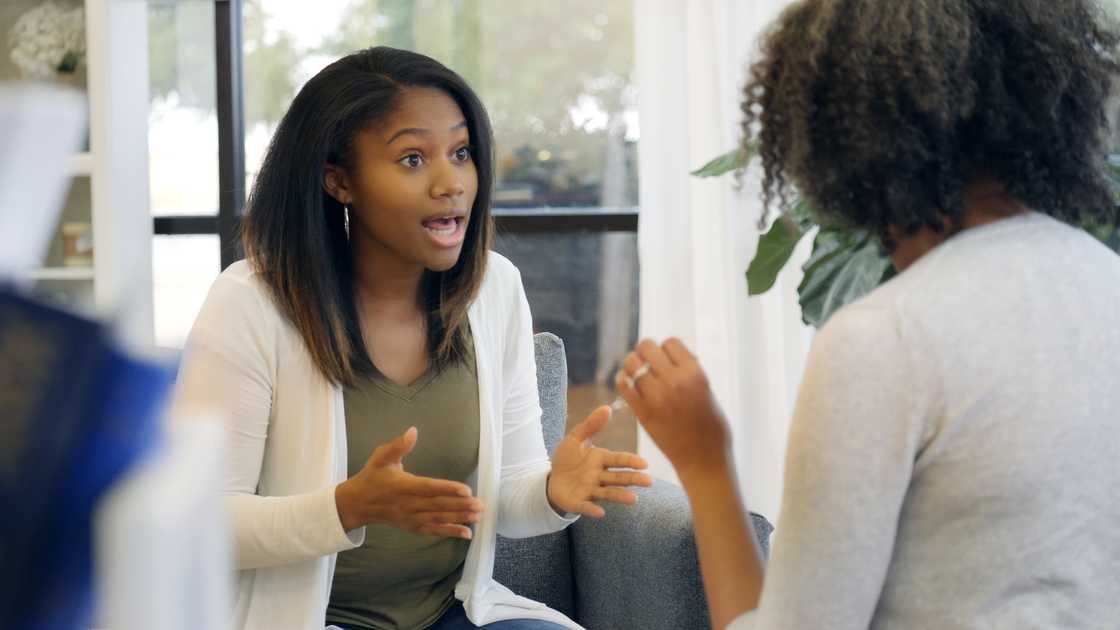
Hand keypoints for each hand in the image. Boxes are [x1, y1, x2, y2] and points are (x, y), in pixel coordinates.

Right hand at [335, 427, 481, 538]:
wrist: (357, 504)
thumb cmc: (372, 477)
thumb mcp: (381, 457)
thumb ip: (398, 446)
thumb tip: (412, 431)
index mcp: (402, 486)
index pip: (429, 488)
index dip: (448, 489)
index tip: (466, 490)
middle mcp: (408, 504)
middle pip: (438, 505)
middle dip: (460, 506)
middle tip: (480, 504)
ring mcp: (411, 518)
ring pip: (438, 519)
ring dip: (459, 518)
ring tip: (478, 516)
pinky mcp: (412, 526)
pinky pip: (433, 530)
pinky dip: (450, 532)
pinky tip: (467, 533)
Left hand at [547, 406, 652, 517]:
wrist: (550, 479)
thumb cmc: (567, 459)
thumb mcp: (575, 439)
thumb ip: (591, 425)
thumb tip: (607, 407)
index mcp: (600, 459)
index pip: (618, 460)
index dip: (631, 461)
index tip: (645, 464)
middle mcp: (599, 476)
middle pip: (618, 478)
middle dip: (632, 479)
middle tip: (649, 482)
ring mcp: (590, 490)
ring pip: (607, 493)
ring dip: (620, 496)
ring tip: (634, 499)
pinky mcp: (578, 502)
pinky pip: (586, 506)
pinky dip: (592, 509)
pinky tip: (600, 513)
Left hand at [615, 338, 733, 480]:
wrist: (703, 459)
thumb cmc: (710, 424)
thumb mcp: (708, 391)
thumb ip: (689, 372)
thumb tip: (671, 355)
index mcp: (694, 373)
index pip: (670, 342)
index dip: (667, 349)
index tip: (668, 359)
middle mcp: (674, 381)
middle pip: (646, 347)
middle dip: (646, 352)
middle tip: (648, 363)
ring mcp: (656, 397)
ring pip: (630, 363)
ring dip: (632, 365)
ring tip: (637, 373)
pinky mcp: (642, 412)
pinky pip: (623, 385)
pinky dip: (623, 380)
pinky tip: (629, 384)